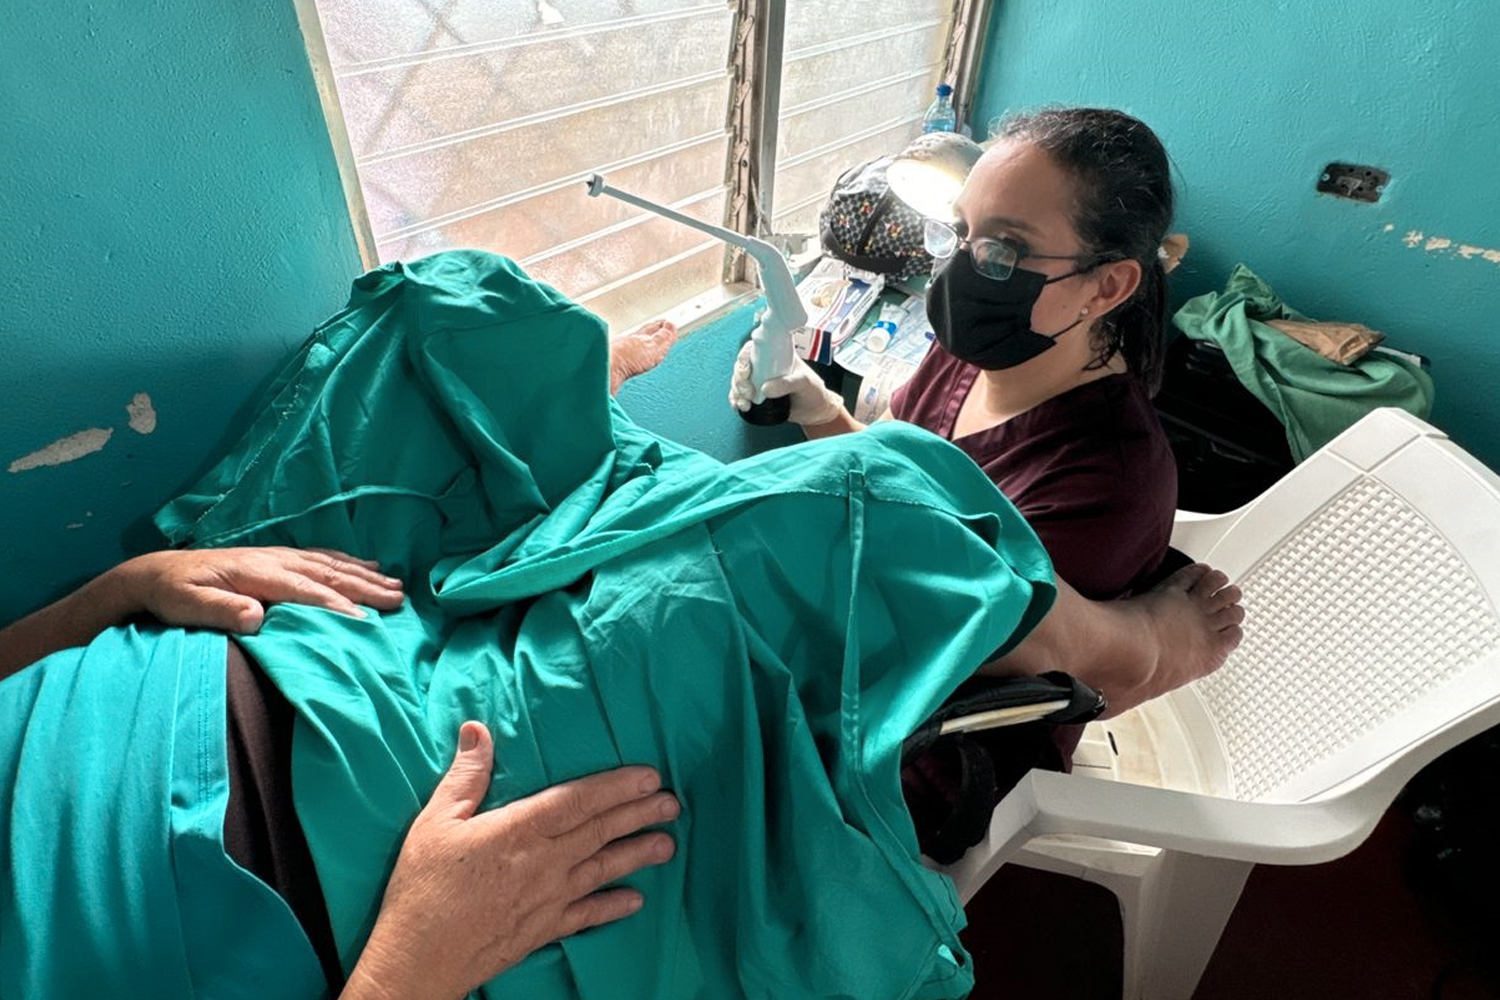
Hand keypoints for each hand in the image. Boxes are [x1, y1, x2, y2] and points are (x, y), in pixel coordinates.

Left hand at [111, 547, 404, 633]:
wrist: (155, 572)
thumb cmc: (172, 595)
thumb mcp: (186, 607)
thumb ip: (221, 611)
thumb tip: (257, 617)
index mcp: (256, 573)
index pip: (304, 590)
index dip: (335, 605)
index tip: (364, 621)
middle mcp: (273, 560)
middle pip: (327, 574)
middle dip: (365, 587)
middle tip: (399, 600)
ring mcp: (277, 556)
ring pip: (330, 564)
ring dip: (365, 574)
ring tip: (395, 584)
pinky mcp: (276, 557)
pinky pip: (321, 556)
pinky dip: (348, 561)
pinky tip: (366, 564)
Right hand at [345, 723, 678, 999]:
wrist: (417, 959)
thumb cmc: (422, 888)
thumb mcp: (435, 822)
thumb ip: (465, 776)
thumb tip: (477, 730)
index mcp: (519, 830)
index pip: (579, 801)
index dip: (617, 786)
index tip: (649, 776)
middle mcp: (543, 864)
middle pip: (600, 832)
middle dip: (639, 814)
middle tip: (672, 803)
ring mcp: (547, 899)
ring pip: (602, 870)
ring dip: (637, 855)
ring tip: (667, 844)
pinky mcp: (543, 930)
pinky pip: (586, 915)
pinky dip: (613, 907)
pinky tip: (636, 901)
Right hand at [728, 341, 843, 425]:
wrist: (814, 411)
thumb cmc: (813, 391)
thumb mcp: (804, 383)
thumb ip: (787, 384)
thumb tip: (765, 389)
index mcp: (776, 354)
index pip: (753, 348)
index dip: (744, 356)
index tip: (746, 369)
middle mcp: (764, 364)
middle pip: (741, 364)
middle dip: (739, 378)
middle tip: (748, 392)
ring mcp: (759, 379)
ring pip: (738, 380)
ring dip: (737, 391)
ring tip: (745, 403)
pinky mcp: (756, 394)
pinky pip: (739, 394)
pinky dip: (735, 399)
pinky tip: (738, 406)